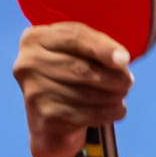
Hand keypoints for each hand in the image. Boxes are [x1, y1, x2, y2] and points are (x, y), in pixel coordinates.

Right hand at [11, 22, 133, 156]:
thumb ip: (99, 46)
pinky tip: (118, 110)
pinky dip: (108, 112)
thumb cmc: (69, 74)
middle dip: (111, 77)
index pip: (73, 38)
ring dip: (112, 96)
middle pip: (80, 68)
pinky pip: (85, 113)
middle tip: (128, 82)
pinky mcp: (45, 115)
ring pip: (85, 93)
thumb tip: (121, 60)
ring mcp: (34, 91)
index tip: (126, 59)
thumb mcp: (79, 51)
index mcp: (34, 39)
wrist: (50, 118)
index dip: (103, 48)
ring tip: (122, 95)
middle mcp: (27, 64)